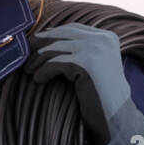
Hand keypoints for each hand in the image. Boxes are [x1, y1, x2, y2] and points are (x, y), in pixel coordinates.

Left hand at [22, 23, 143, 144]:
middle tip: (26, 56)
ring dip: (37, 59)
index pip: (71, 28)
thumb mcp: (96, 64)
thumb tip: (48, 37)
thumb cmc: (102, 93)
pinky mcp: (86, 63)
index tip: (35, 43)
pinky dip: (43, 71)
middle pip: (61, 34)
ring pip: (55, 48)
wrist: (118, 116)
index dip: (50, 34)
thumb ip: (81, 49)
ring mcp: (95, 49)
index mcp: (107, 37)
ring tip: (29, 70)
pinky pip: (54, 63)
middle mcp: (102, 39)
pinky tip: (38, 79)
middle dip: (39, 44)